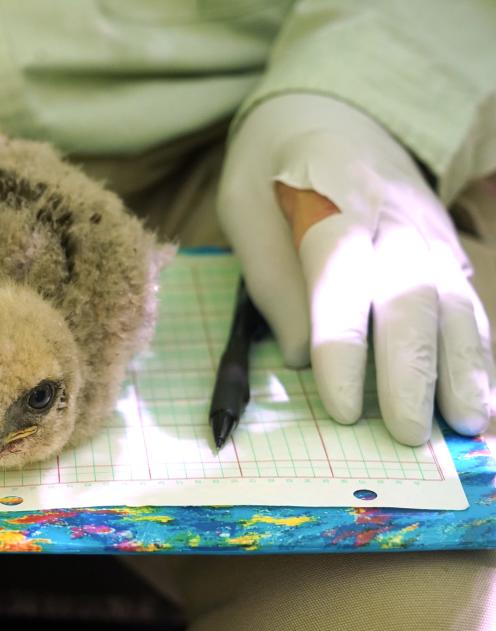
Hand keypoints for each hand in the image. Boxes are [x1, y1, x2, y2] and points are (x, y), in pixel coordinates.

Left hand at [218, 94, 492, 444]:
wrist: (332, 110)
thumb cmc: (274, 167)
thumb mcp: (243, 204)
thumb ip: (269, 274)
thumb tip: (298, 356)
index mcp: (336, 202)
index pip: (344, 281)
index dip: (345, 348)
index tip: (344, 407)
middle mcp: (395, 220)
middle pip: (411, 299)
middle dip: (413, 372)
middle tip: (408, 436)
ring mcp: (429, 234)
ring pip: (455, 304)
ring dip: (464, 369)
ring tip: (466, 429)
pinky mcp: (444, 249)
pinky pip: (467, 303)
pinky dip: (477, 352)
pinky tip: (479, 398)